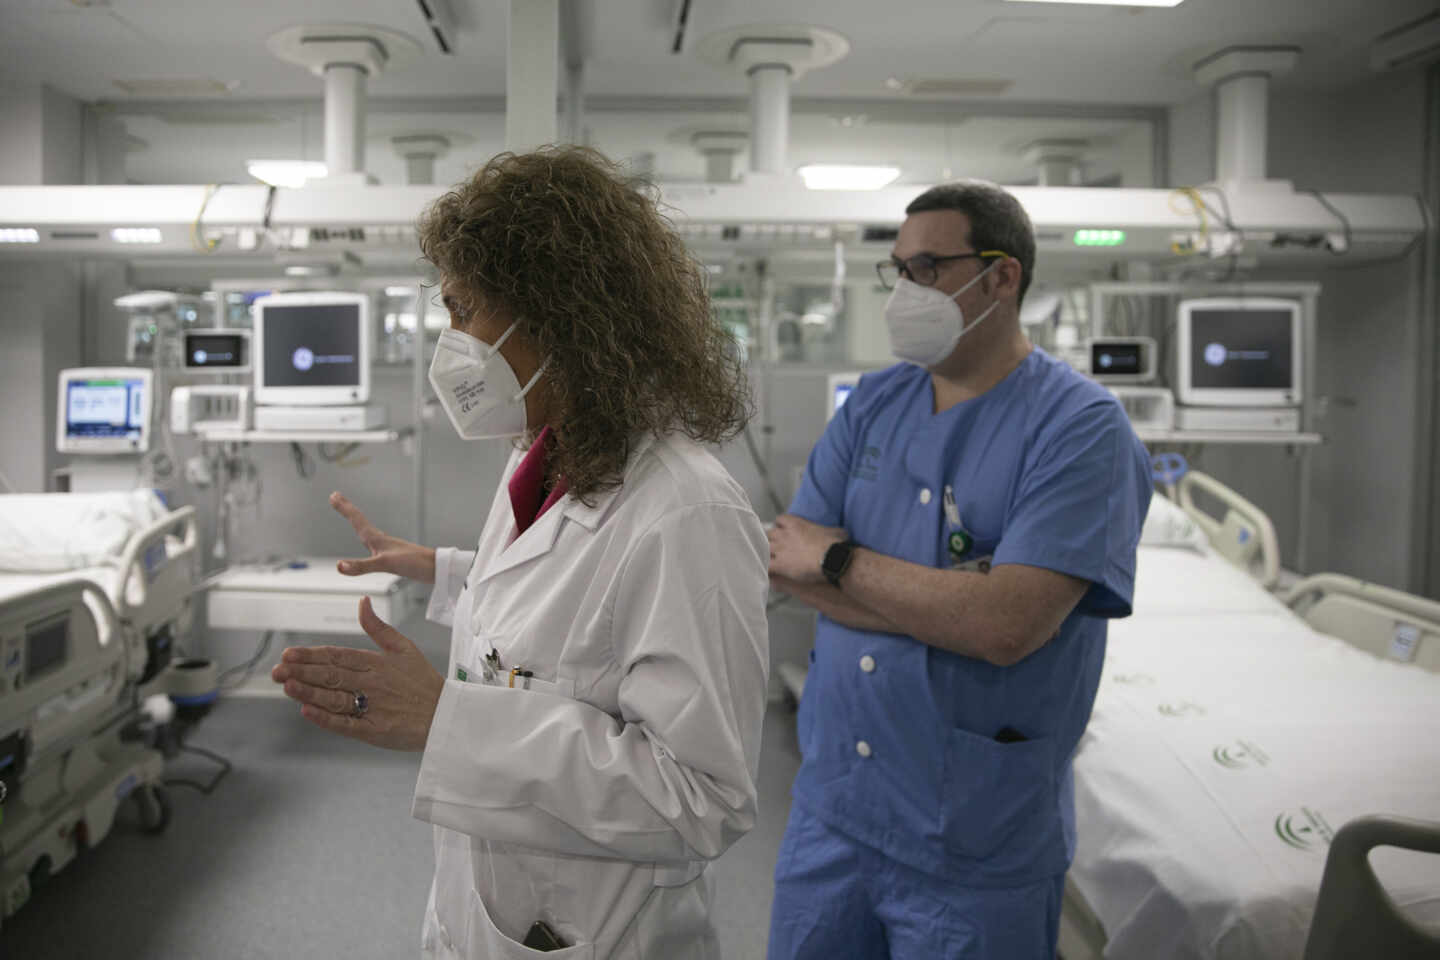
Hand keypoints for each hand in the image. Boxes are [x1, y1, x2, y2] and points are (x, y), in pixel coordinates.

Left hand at [271, 597, 444, 751]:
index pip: (337, 656)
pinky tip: (307, 711)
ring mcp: (372, 707)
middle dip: (301, 672)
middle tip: (277, 670)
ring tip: (287, 686)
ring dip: (309, 692)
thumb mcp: (403, 647)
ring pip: (334, 697)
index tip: (288, 654)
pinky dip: (325, 718)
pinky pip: (345, 723)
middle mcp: (372, 683)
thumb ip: (378, 626)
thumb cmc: (423, 681)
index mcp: (376, 662)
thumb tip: (362, 601)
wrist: (445, 715)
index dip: (311, 655)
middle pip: (331, 675)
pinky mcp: (374, 730)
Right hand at [331, 491, 435, 583]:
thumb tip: (339, 566)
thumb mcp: (385, 565)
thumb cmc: (414, 563)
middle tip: (336, 497)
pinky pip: (373, 543)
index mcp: (377, 539)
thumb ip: (361, 566)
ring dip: (356, 521)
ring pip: (367, 530)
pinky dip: (366, 538)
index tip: (334, 495)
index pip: (356, 519)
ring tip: (350, 516)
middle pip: (360, 520)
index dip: (345, 508)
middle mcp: (380, 540)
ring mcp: (386, 547)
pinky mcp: (393, 556)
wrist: (436, 568)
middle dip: (347, 509)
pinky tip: (370, 543)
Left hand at [768, 514, 848, 584]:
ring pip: (764, 548)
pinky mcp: (780, 565)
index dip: (781, 526)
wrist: (832, 559)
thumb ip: (831, 530)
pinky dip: (767, 570)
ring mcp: (780, 549)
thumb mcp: (836, 531)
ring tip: (772, 560)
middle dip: (772, 540)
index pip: (780, 520)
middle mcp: (784, 535)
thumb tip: (841, 533)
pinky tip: (770, 574)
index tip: (785, 531)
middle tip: (778, 547)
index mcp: (796, 524)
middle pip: (769, 533)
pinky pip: (766, 566)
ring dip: (767, 554)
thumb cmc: (836, 545)